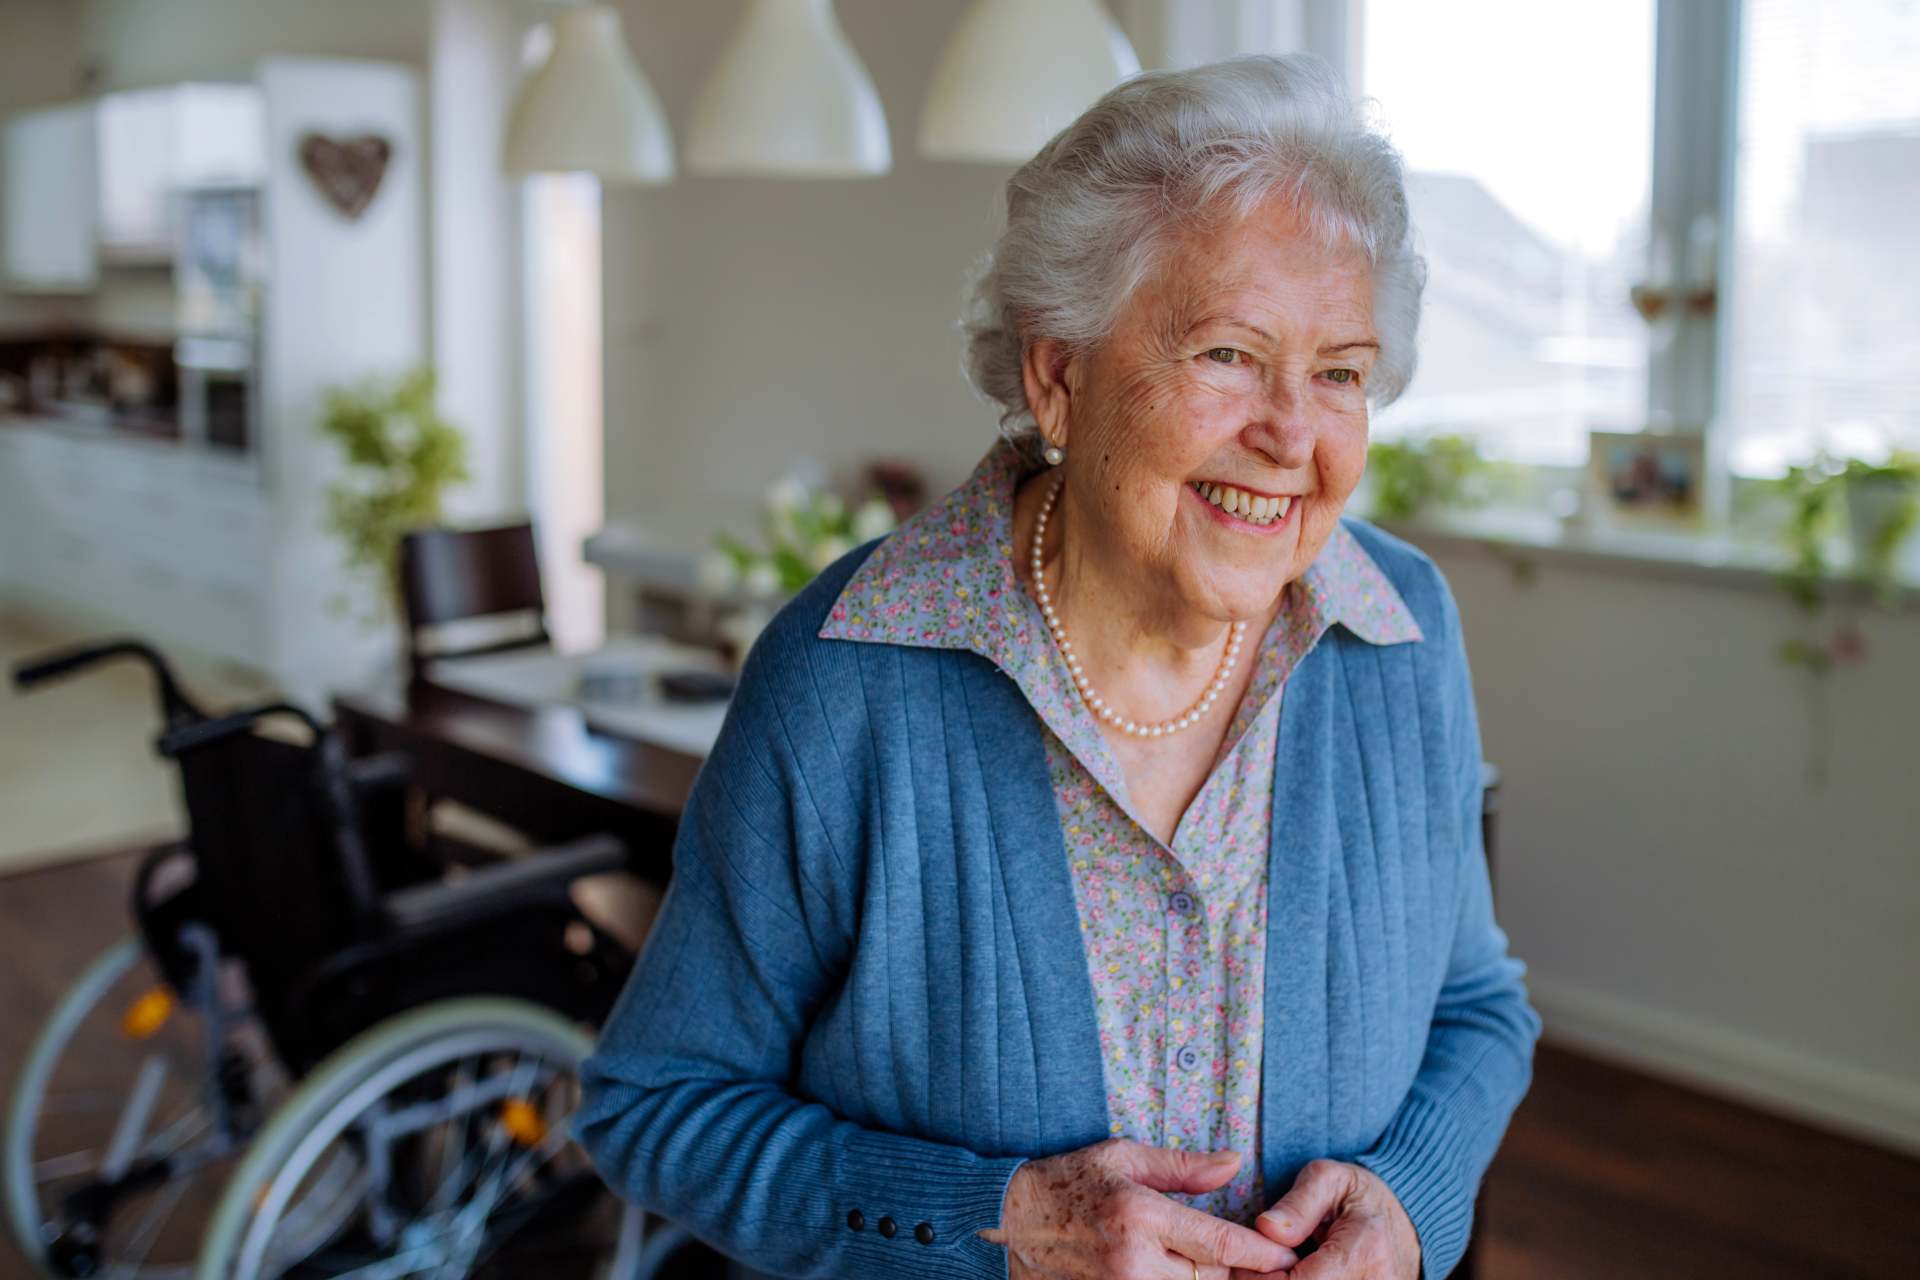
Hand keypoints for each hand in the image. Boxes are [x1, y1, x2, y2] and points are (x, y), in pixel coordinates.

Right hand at [978, 1137, 1299, 1278]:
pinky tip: (1199, 1277)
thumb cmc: (1070, 1179)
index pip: (1219, 1244)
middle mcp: (1134, 1261)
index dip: (1262, 1255)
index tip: (1290, 1257)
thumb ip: (1183, 1166)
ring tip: (1244, 1275)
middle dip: (1246, 1277)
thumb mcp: (1124, 1156)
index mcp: (1141, 1215)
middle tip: (1279, 1268)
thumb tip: (1236, 1163)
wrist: (1009, 1220)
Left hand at [1234, 1159, 1419, 1279]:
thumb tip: (1266, 1228)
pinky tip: (1296, 1276)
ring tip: (1278, 1270)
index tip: (1247, 1261)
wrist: (1407, 1222)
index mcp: (1363, 1252)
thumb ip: (1297, 1204)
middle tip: (1254, 1268)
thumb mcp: (1328, 1179)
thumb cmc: (1360, 1197)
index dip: (1263, 1276)